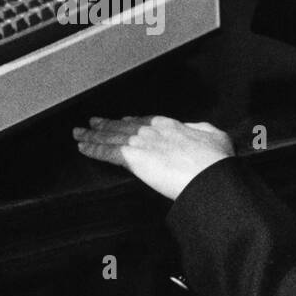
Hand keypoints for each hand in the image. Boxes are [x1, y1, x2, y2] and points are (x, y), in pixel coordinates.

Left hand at [73, 115, 234, 200]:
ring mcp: (140, 143)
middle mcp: (152, 130)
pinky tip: (83, 147)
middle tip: (92, 123)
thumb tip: (199, 131)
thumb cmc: (215, 161)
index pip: (144, 121)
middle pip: (123, 126)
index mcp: (171, 125)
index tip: (122, 121)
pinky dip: (93, 149)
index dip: (130, 121)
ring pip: (110, 137)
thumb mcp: (216, 137)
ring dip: (93, 135)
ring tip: (80, 133)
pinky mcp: (132, 158)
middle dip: (106, 125)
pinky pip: (106, 152)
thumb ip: (202, 131)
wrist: (209, 174)